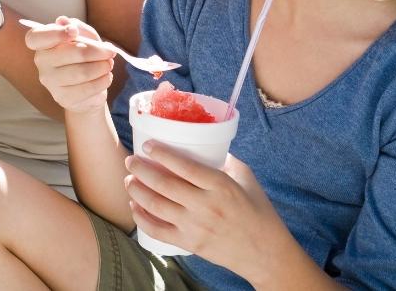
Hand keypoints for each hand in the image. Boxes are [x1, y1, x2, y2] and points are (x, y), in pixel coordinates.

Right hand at [25, 17, 114, 112]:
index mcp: (41, 43)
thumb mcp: (83, 36)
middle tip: (111, 52)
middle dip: (98, 51)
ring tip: (109, 65)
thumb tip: (62, 21)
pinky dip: (103, 81)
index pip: (35, 38)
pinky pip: (88, 89)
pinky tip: (106, 77)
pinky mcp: (63, 98)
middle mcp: (41, 62)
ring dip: (102, 67)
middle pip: (72, 53)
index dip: (55, 33)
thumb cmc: (82, 56)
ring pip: (82, 72)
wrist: (85, 88)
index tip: (73, 32)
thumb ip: (76, 26)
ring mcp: (50, 82)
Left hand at [125, 144, 288, 278]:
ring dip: (137, 191)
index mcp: (221, 186)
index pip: (184, 166)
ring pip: (156, 206)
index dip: (162, 154)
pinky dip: (142, 218)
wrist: (266, 253)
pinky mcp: (190, 244)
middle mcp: (206, 206)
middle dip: (141, 170)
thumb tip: (203, 143)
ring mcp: (196, 227)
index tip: (147, 145)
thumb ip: (224, 160)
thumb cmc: (257, 210)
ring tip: (129, 180)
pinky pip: (158, 231)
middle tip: (130, 161)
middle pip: (164, 185)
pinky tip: (135, 207)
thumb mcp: (246, 178)